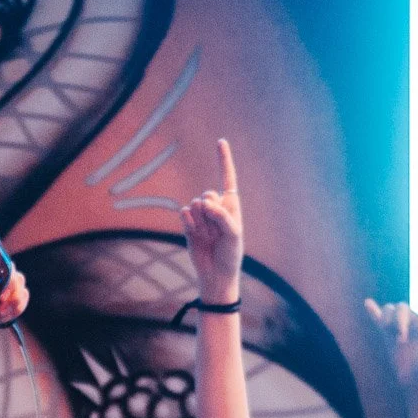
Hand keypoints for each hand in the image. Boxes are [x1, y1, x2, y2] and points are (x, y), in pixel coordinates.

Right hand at [180, 138, 242, 305]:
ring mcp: (201, 215)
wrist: (215, 275)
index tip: (220, 141)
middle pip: (207, 194)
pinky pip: (184, 213)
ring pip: (195, 205)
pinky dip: (190, 224)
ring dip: (202, 223)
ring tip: (209, 238)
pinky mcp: (188, 224)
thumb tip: (203, 202)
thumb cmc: (230, 255)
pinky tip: (196, 236)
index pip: (227, 178)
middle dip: (211, 212)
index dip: (224, 160)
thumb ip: (222, 216)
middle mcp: (216, 206)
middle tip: (217, 232)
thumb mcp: (234, 235)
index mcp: (231, 205)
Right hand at [366, 258, 417, 388]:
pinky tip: (367, 304)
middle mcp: (417, 320)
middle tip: (400, 339)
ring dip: (387, 322)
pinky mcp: (389, 336)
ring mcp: (402, 328)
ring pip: (390, 312)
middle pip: (401, 306)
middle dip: (398, 320)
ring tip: (393, 339)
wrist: (417, 383)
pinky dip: (373, 312)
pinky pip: (379, 320)